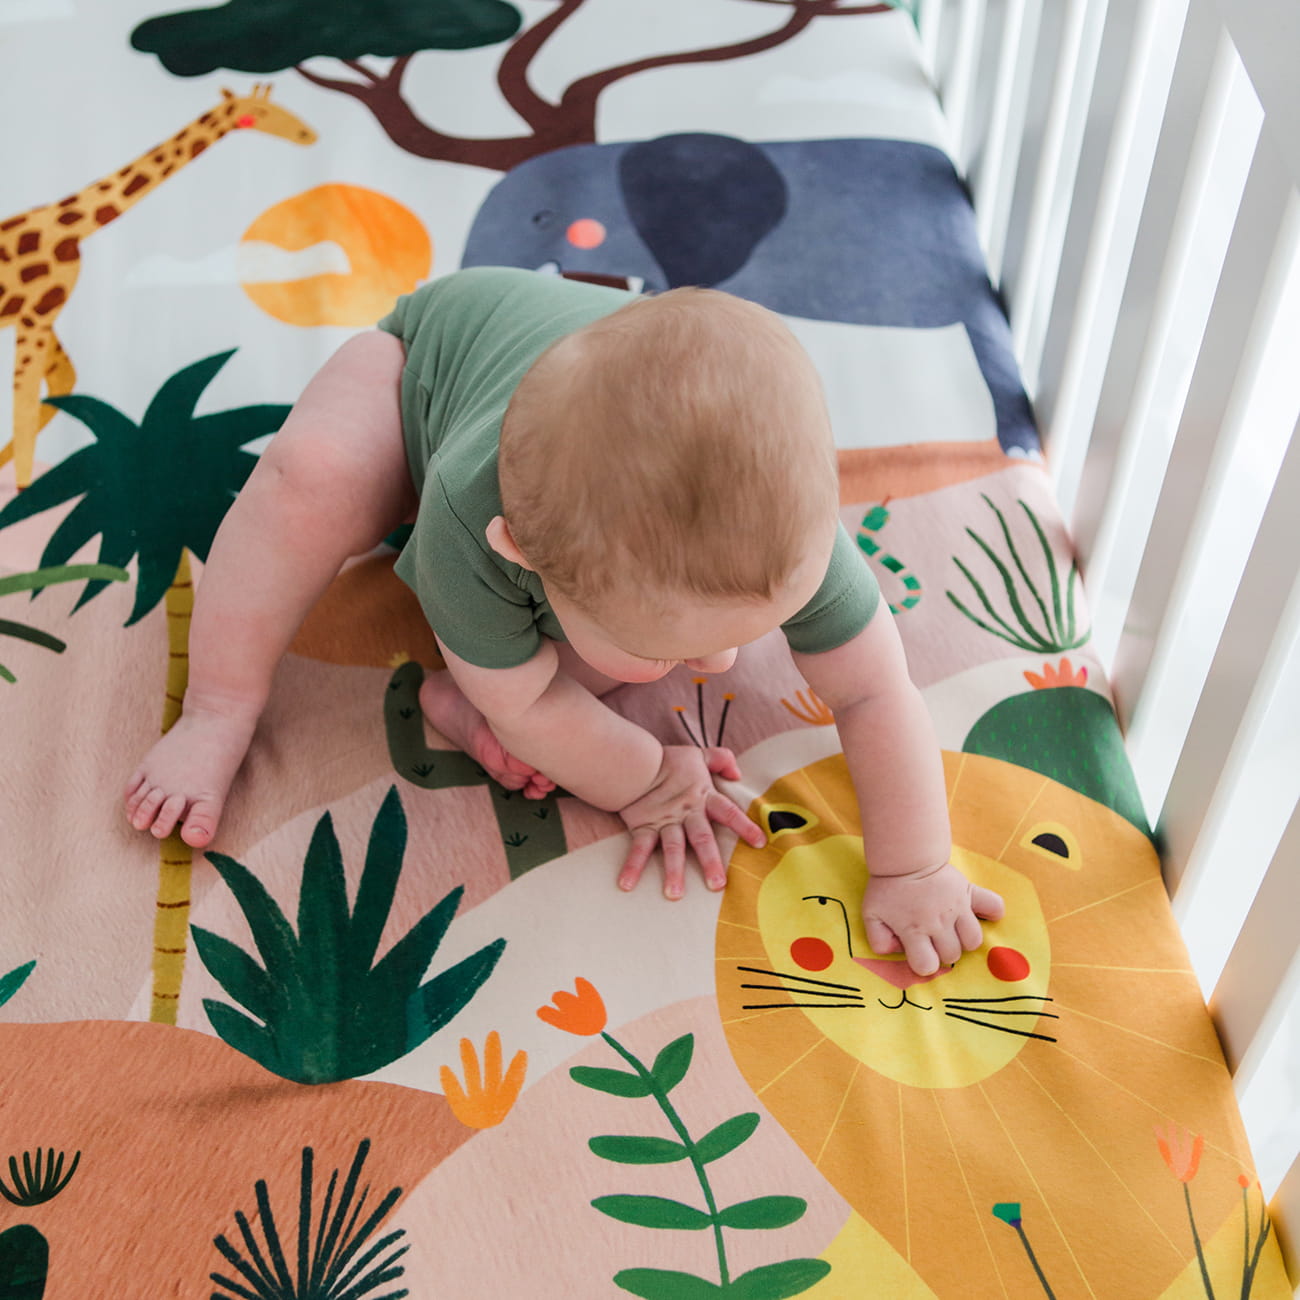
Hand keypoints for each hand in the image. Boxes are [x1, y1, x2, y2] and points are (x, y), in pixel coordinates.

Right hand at [617, 746, 764, 898]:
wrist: (634, 760)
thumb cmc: (668, 760)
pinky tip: (626, 885)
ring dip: (673, 871)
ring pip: (671, 848)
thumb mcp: (698, 754)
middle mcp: (686, 813)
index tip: (761, 843)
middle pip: (701, 839)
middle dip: (710, 861)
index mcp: (703, 797)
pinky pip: (639, 849)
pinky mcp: (643, 827)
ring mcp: (664, 822)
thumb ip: (721, 759)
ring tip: (675, 894)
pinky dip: (632, 866)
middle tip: (717, 885)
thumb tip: (738, 773)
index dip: (745, 826)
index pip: (728, 812)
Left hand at [862, 862, 1004, 976]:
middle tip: (932, 938)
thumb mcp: (871, 915)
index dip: (922, 964)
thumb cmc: (887, 888)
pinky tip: (979, 915)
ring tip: (952, 929)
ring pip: (974, 940)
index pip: (927, 966)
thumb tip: (896, 952)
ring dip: (963, 940)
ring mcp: (957, 907)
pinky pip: (994, 906)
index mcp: (914, 929)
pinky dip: (992, 913)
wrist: (904, 857)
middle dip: (942, 952)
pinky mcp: (969, 892)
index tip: (918, 952)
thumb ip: (878, 940)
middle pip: (952, 955)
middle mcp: (939, 921)